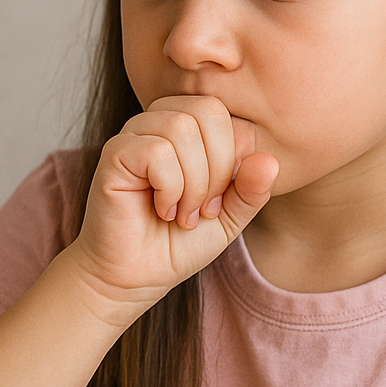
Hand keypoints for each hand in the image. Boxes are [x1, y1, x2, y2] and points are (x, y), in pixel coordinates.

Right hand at [72, 95, 278, 304]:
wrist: (137, 275)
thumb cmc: (178, 241)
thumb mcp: (229, 217)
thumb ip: (252, 190)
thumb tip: (270, 161)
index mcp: (191, 127)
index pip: (231, 118)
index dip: (235, 162)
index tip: (218, 203)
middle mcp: (161, 120)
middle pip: (208, 111)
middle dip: (218, 167)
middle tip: (204, 209)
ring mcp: (135, 133)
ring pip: (182, 128)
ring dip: (193, 182)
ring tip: (182, 213)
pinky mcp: (115, 153)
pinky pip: (157, 150)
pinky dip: (170, 187)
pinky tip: (162, 210)